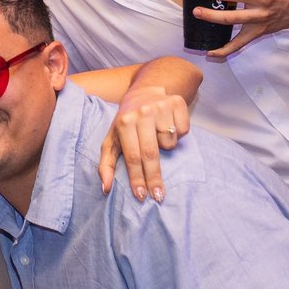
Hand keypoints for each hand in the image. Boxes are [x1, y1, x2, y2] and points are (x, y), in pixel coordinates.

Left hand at [99, 83, 188, 200]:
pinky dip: (178, 133)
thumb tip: (105, 188)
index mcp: (124, 122)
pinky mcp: (178, 103)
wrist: (144, 92)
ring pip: (170, 143)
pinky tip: (167, 125)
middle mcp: (142, 113)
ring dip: (166, 147)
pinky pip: (183, 131)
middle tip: (158, 196)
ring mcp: (161, 107)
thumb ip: (106, 164)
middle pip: (150, 154)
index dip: (137, 178)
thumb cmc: (125, 122)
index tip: (141, 196)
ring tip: (156, 135)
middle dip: (154, 178)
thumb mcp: (112, 139)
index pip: (132, 157)